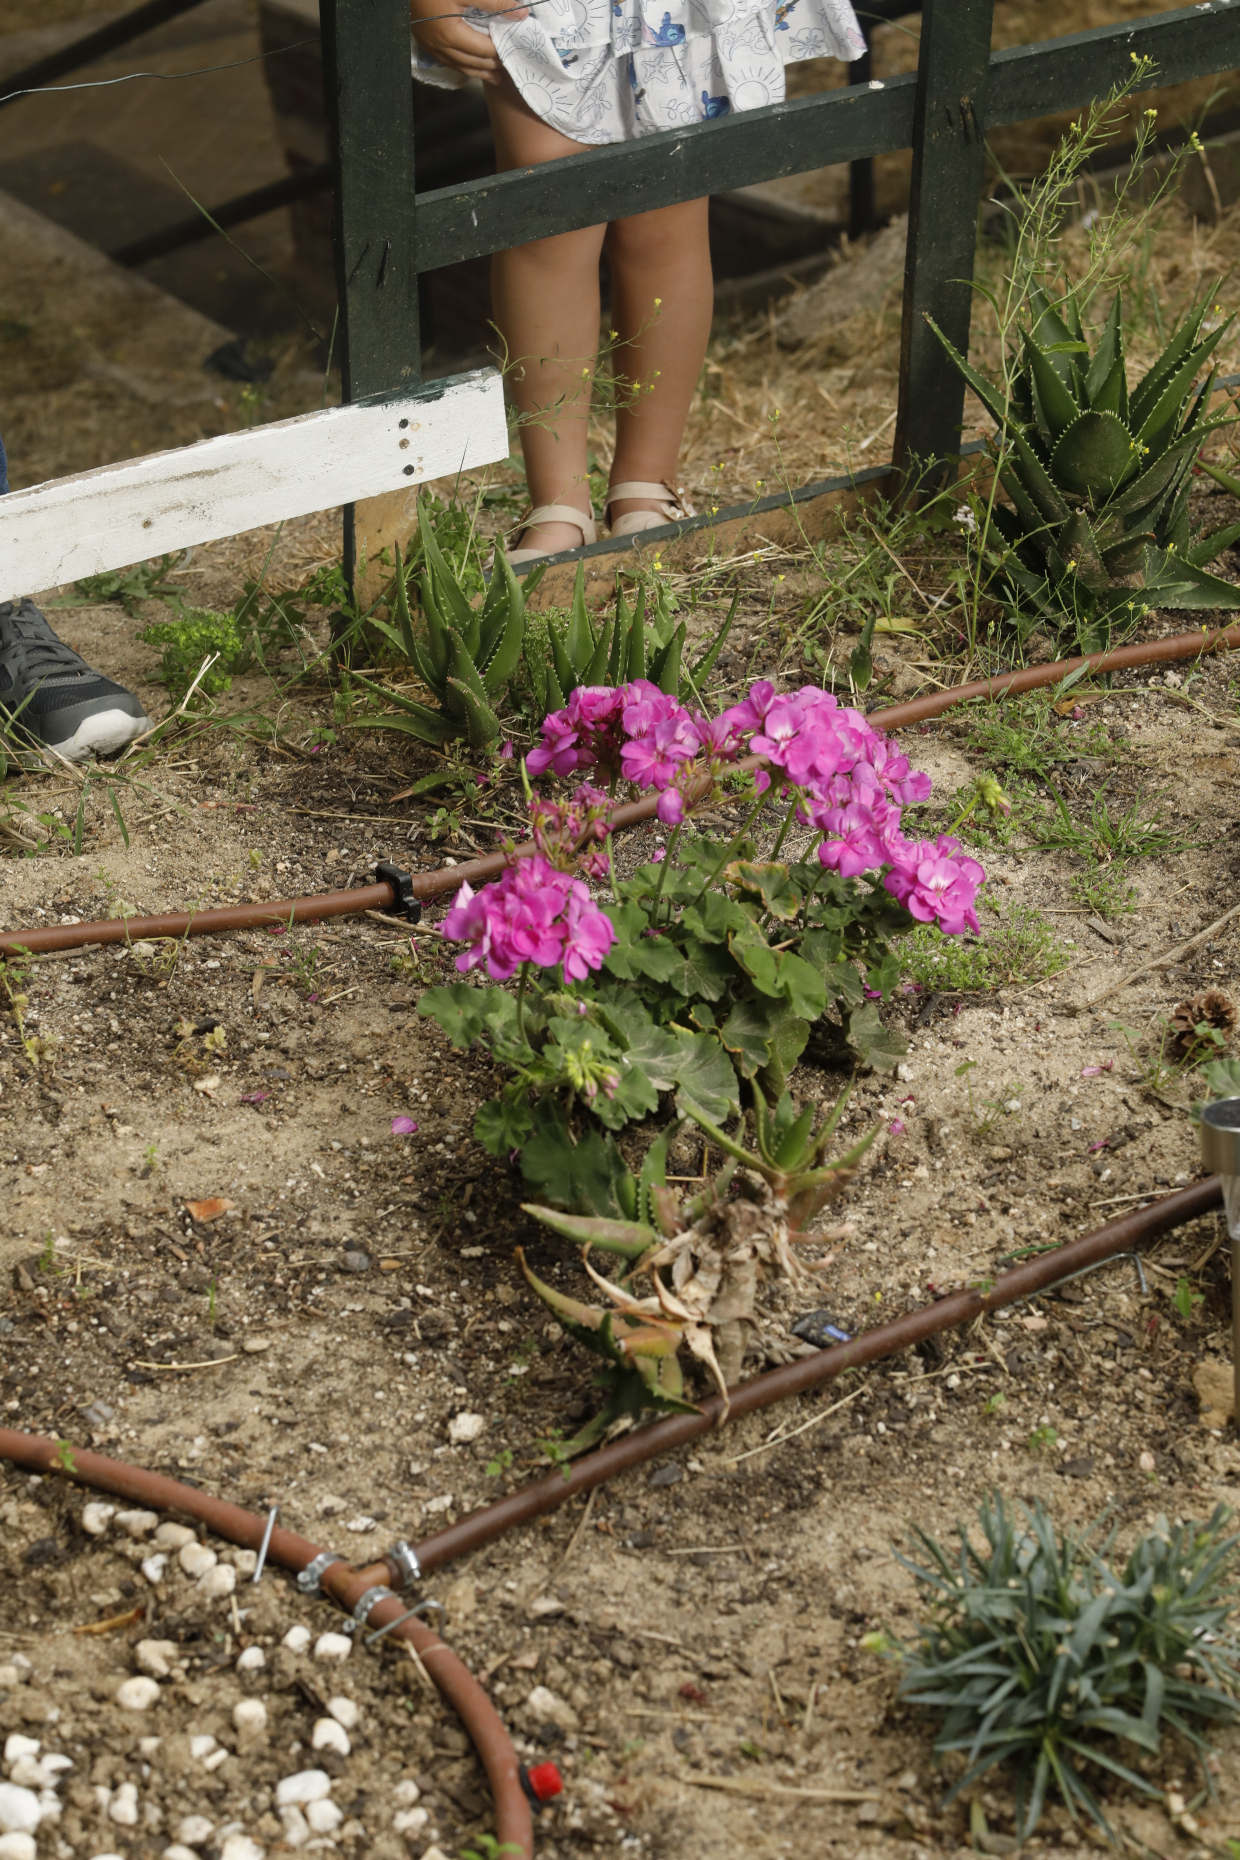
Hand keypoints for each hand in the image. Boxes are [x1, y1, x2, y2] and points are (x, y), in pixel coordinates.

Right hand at [409, 0, 526, 83]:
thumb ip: (493, 3)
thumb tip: (520, 13)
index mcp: (451, 36)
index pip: (484, 50)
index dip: (501, 50)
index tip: (515, 47)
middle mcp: (441, 48)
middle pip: (473, 63)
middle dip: (492, 66)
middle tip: (508, 66)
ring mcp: (430, 47)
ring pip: (459, 66)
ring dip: (478, 72)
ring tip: (494, 76)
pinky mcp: (424, 41)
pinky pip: (447, 60)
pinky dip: (462, 65)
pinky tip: (468, 65)